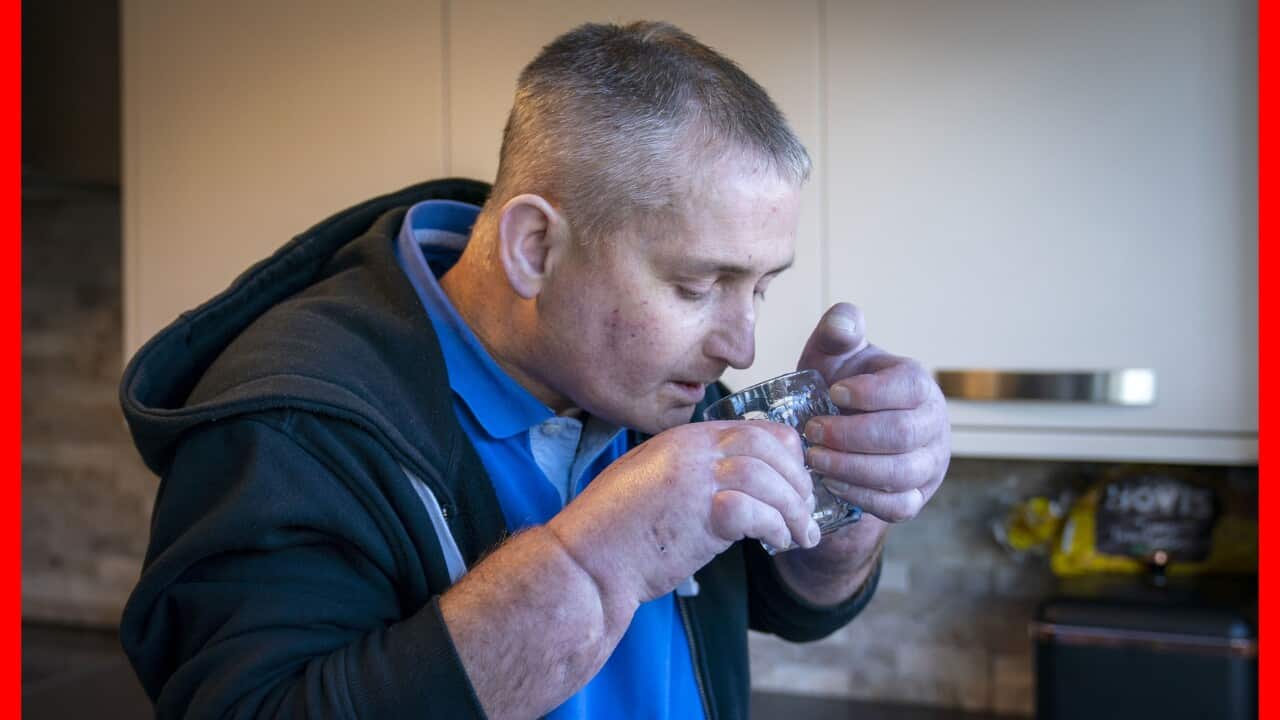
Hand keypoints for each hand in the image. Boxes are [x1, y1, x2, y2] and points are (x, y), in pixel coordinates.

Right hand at [547, 420, 819, 610]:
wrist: (588, 559)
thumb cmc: (615, 529)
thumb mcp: (652, 480)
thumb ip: (693, 472)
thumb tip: (734, 485)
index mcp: (684, 438)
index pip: (755, 429)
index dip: (786, 455)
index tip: (795, 482)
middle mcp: (694, 450)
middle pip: (771, 448)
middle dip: (798, 481)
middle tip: (807, 511)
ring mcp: (698, 479)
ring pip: (771, 480)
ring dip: (795, 511)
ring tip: (802, 536)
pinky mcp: (702, 514)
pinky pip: (759, 512)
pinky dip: (777, 529)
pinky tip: (777, 543)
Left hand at [797, 303, 950, 523]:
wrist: (843, 429)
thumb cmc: (841, 385)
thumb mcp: (836, 353)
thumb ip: (839, 329)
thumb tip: (845, 323)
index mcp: (918, 384)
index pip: (909, 388)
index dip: (870, 393)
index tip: (833, 392)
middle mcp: (933, 424)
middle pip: (903, 435)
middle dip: (851, 435)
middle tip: (812, 430)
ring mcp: (929, 464)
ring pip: (901, 474)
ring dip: (852, 468)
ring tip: (814, 458)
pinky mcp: (916, 496)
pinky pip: (898, 506)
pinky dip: (862, 497)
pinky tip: (831, 483)